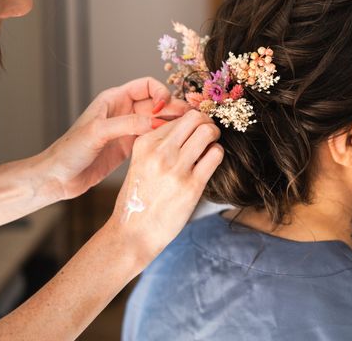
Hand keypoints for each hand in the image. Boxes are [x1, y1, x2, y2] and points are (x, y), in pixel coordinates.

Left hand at [40, 77, 189, 200]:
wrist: (58, 178)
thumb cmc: (70, 151)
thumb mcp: (98, 133)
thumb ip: (127, 124)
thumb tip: (155, 120)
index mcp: (114, 99)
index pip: (147, 85)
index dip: (160, 93)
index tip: (164, 108)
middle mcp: (124, 111)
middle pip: (157, 102)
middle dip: (174, 108)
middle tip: (190, 118)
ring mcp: (128, 128)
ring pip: (158, 119)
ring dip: (173, 123)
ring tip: (189, 130)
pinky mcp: (131, 146)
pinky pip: (154, 136)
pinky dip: (166, 138)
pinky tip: (175, 144)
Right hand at [107, 110, 222, 262]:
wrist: (133, 233)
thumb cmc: (139, 198)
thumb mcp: (140, 163)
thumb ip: (160, 144)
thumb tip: (189, 128)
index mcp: (145, 143)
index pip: (178, 117)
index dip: (193, 121)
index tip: (196, 130)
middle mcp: (159, 152)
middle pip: (195, 118)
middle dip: (207, 122)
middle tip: (209, 132)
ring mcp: (176, 168)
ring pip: (207, 132)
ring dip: (215, 136)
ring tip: (211, 146)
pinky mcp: (191, 185)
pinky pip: (215, 155)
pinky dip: (217, 153)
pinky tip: (210, 162)